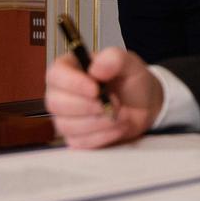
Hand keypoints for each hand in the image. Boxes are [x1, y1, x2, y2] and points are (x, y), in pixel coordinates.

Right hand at [45, 47, 162, 148]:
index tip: (96, 90)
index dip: (73, 83)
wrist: (144, 106)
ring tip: (121, 114)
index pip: (56, 74)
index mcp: (70, 67)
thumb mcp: (129, 63)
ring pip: (67, 125)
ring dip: (99, 122)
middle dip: (87, 106)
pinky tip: (118, 126)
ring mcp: (65, 117)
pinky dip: (104, 135)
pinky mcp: (75, 137)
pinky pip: (80, 142)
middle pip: (55, 103)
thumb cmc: (131, 80)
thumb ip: (114, 58)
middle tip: (114, 103)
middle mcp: (61, 92)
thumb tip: (95, 69)